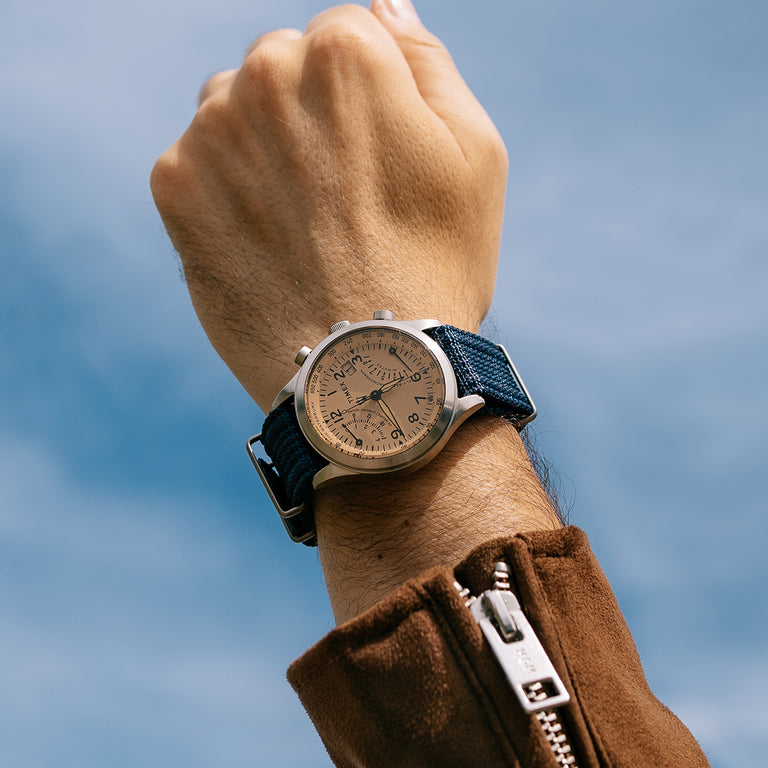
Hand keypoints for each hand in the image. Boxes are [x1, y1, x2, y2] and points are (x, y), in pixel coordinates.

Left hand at [150, 0, 507, 411]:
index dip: (368, 101)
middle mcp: (266, 74)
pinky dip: (229, 192)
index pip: (346, 35)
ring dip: (264, 148)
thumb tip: (383, 6)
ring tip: (303, 222)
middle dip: (310, 115)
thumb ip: (428, 61)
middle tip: (342, 198)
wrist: (364, 370)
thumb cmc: (435, 266)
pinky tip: (265, 240)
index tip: (378, 161)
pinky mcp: (175, 188)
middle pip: (284, 67)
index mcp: (346, 54)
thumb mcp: (475, 155)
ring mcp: (211, 133)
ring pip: (235, 109)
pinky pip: (200, 161)